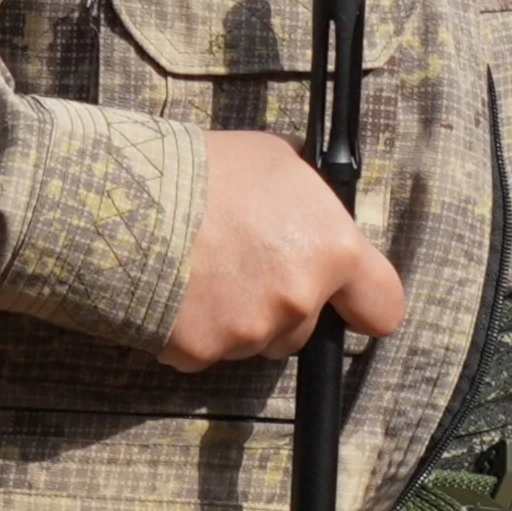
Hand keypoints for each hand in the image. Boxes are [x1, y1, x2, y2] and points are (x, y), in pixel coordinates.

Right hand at [157, 131, 406, 377]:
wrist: (128, 196)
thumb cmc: (205, 169)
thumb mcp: (276, 158)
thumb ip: (308, 196)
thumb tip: (315, 199)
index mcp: (331, 251)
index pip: (383, 306)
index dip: (363, 303)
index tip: (347, 299)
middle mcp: (299, 300)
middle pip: (305, 324)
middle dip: (280, 302)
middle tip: (241, 261)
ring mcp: (250, 332)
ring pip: (255, 338)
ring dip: (237, 316)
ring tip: (199, 268)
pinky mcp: (201, 352)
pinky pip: (206, 349)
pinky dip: (193, 327)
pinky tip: (173, 289)